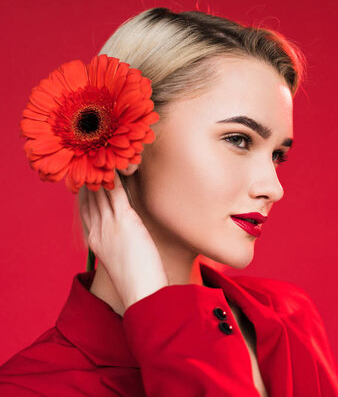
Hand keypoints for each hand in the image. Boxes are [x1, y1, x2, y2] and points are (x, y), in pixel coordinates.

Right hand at [78, 168, 168, 310]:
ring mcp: (110, 226)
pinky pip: (117, 194)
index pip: (85, 211)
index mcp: (95, 242)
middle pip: (90, 198)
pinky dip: (116, 179)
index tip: (86, 179)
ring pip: (102, 192)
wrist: (141, 291)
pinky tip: (118, 166)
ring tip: (104, 157)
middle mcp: (98, 231)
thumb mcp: (123, 262)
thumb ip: (121, 247)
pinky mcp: (125, 221)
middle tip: (92, 161)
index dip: (85, 194)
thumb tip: (130, 240)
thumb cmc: (138, 281)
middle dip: (90, 179)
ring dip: (103, 173)